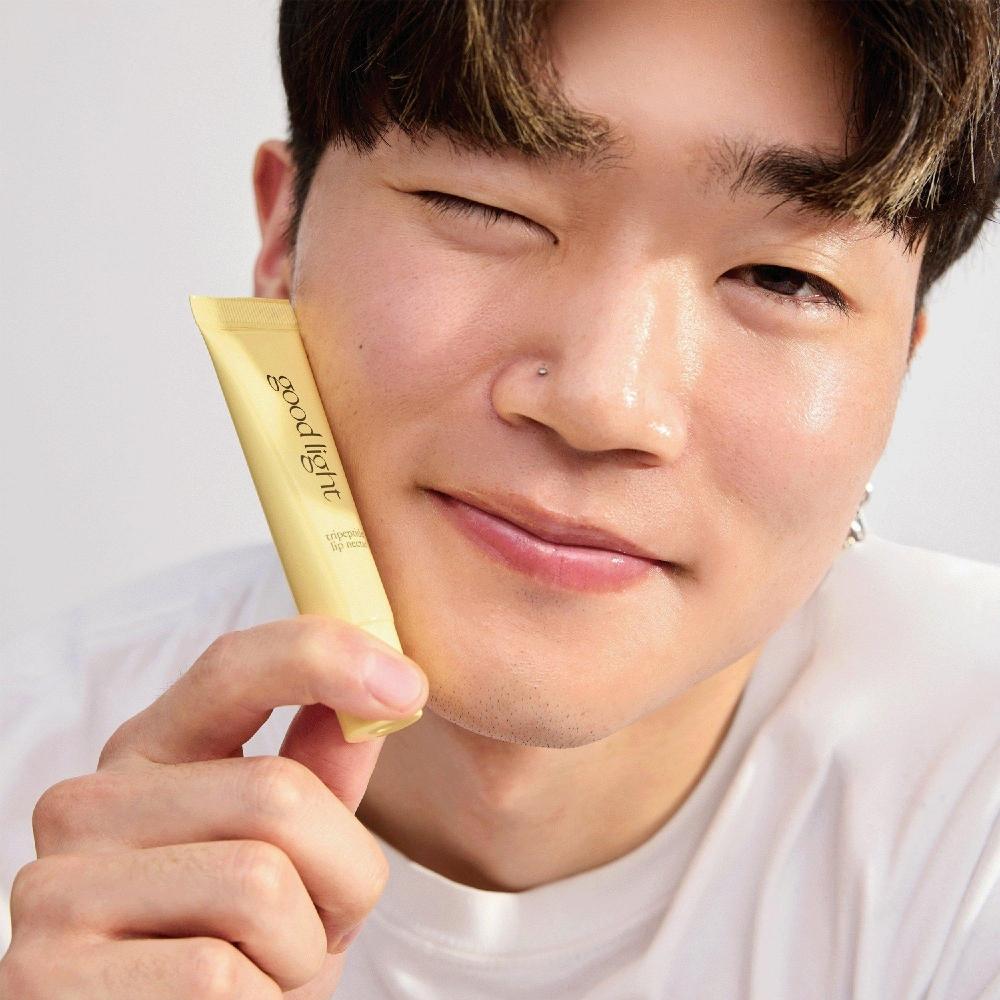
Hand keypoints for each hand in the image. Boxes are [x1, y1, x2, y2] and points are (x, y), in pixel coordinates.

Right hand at [0, 615, 427, 997]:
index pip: (234, 665)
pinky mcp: (44, 976)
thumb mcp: (293, 856)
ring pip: (260, 885)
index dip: (328, 656)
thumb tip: (380, 681)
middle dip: (345, 874)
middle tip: (321, 924)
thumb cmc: (241, 953)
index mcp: (149, 754)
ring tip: (267, 973)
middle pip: (278, 792)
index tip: (408, 686)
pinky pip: (219, 978)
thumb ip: (322, 772)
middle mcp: (87, 804)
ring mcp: (53, 888)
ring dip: (302, 951)